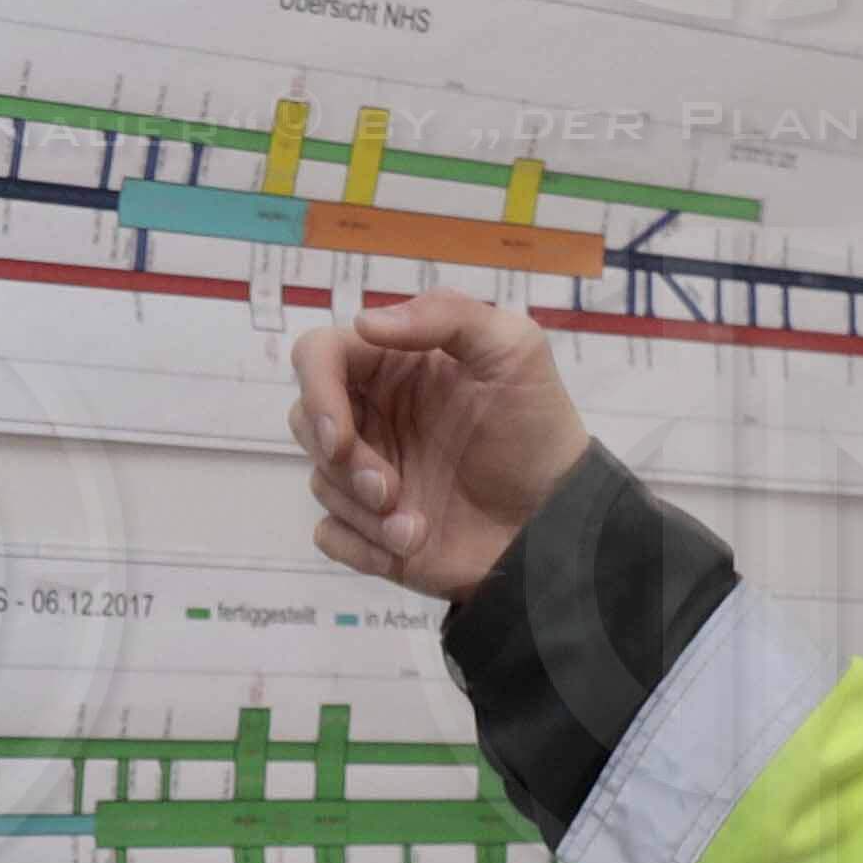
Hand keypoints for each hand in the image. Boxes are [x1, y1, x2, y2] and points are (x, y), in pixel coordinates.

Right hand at [290, 287, 593, 602]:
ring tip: (416, 527)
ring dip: (361, 509)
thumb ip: (446, 315)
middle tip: (390, 490)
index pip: (320, 355)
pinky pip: (330, 533)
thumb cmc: (537, 430)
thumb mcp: (513, 350)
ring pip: (319, 480)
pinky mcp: (374, 529)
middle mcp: (377, 415)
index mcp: (396, 366)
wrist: (556, 524)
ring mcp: (374, 474)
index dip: (316, 389)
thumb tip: (364, 321)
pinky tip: (406, 548)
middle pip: (306, 420)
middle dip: (342, 460)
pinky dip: (359, 545)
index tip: (340, 435)